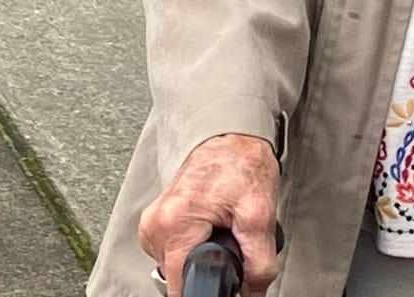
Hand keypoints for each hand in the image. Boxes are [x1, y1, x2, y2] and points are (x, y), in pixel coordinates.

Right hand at [139, 134, 279, 296]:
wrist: (232, 134)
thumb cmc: (242, 163)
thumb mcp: (260, 216)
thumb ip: (258, 264)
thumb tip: (252, 295)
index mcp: (175, 223)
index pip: (180, 287)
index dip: (207, 290)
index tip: (224, 279)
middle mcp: (156, 223)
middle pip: (179, 277)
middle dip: (206, 270)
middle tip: (227, 243)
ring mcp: (152, 221)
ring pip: (175, 266)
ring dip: (198, 259)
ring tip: (218, 232)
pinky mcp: (156, 220)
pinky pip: (171, 251)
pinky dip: (191, 247)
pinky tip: (207, 229)